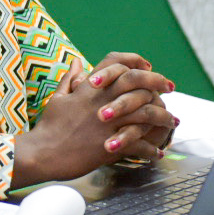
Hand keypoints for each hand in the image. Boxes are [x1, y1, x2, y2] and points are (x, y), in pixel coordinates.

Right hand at [13, 57, 174, 186]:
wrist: (42, 154)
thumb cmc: (48, 127)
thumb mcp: (58, 98)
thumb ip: (70, 79)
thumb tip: (76, 61)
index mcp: (88, 88)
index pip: (115, 62)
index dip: (134, 60)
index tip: (147, 66)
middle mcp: (101, 101)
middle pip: (137, 81)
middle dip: (158, 81)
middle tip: (169, 87)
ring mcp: (107, 123)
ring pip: (146, 113)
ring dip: (163, 117)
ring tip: (172, 122)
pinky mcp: (110, 144)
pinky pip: (139, 145)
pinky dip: (151, 149)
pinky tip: (156, 152)